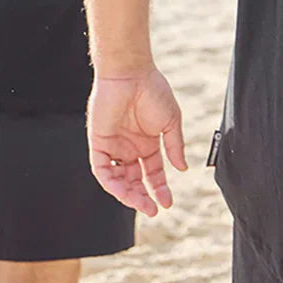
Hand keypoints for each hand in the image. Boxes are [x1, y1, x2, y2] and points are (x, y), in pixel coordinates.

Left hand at [87, 67, 186, 216]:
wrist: (131, 74)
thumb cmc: (153, 92)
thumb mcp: (171, 121)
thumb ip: (175, 145)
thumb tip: (183, 168)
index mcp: (148, 142)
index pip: (153, 172)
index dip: (160, 188)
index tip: (168, 202)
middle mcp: (130, 148)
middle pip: (135, 180)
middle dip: (144, 196)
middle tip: (154, 209)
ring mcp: (114, 147)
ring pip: (119, 179)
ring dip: (128, 194)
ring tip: (141, 204)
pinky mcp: (99, 143)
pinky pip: (102, 169)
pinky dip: (112, 182)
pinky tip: (124, 190)